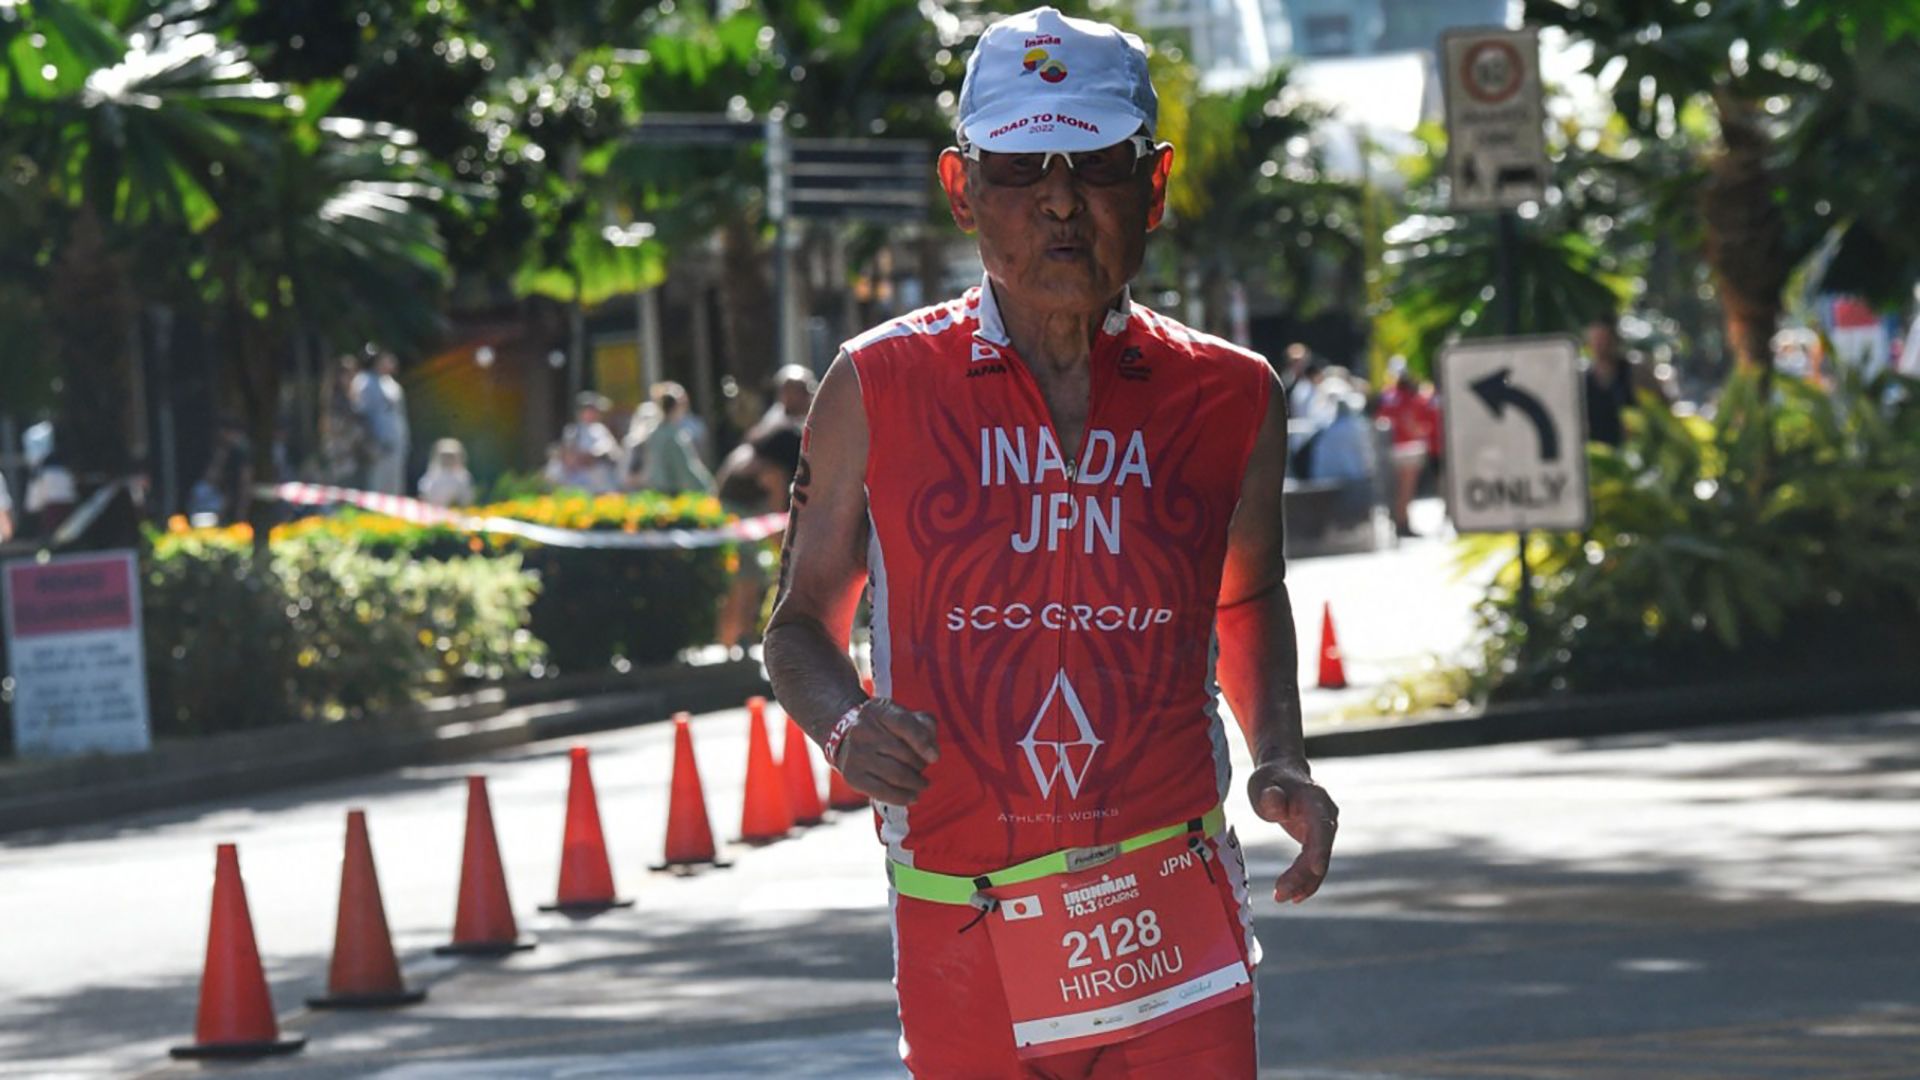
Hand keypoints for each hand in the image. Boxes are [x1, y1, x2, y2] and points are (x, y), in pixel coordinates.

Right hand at [835, 699, 938, 804]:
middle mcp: (862, 730)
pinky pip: (883, 792)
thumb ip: (925, 725)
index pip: (903, 724)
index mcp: (878, 710)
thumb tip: (932, 750)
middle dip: (921, 764)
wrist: (847, 737)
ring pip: (896, 775)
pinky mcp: (852, 775)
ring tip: (922, 783)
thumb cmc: (885, 728)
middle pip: (903, 754)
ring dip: (916, 783)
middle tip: (924, 767)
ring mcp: (856, 754)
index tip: (935, 757)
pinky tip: (912, 796)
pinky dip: (902, 797)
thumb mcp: (904, 715)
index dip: (922, 741)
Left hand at [1247, 761, 1336, 904]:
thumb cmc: (1271, 778)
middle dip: (1303, 876)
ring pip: (1319, 863)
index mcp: (1316, 801)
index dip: (1320, 849)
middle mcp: (1327, 817)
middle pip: (1319, 851)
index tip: (1315, 869)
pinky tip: (1292, 896)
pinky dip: (1304, 880)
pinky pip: (1314, 864)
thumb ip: (1269, 796)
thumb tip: (1276, 805)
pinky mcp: (1317, 841)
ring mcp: (1324, 831)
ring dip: (1303, 883)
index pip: (1322, 827)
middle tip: (1280, 894)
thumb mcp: (1264, 783)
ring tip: (1281, 898)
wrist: (1282, 772)